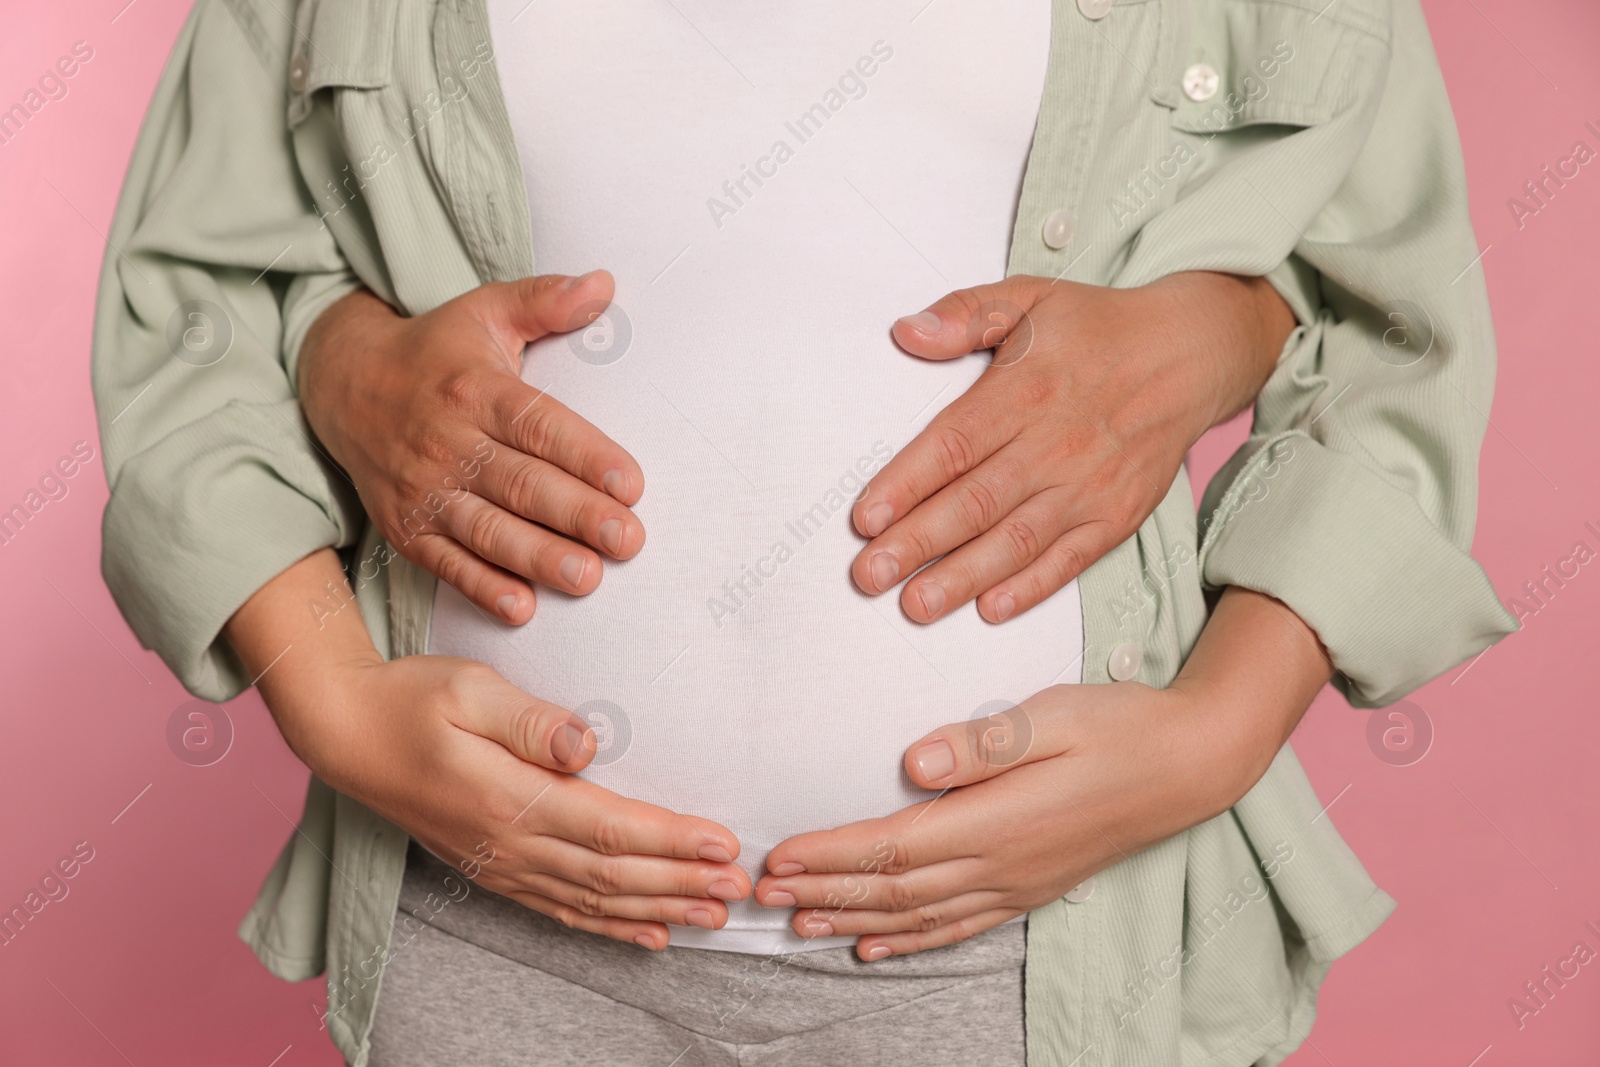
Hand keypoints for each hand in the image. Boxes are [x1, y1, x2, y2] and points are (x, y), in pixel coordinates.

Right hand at [228, 550, 749, 949]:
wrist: (347, 735)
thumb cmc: (411, 699)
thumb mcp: (468, 688)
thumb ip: (529, 720)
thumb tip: (586, 744)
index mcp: (510, 797)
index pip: (609, 828)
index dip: (670, 841)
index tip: (723, 844)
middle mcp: (509, 843)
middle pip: (612, 875)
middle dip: (683, 884)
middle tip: (741, 888)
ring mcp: (501, 864)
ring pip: (593, 901)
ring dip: (659, 910)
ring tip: (714, 916)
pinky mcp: (494, 870)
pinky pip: (562, 909)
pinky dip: (610, 926)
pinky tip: (650, 933)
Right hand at [298, 273, 644, 623]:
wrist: (343, 384)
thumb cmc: (436, 350)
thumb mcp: (484, 312)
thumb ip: (544, 301)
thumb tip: (605, 284)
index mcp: (474, 389)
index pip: (537, 425)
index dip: (585, 455)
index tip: (632, 484)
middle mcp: (446, 442)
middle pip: (519, 484)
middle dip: (576, 515)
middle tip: (627, 540)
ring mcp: (422, 489)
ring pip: (486, 529)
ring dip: (538, 558)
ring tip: (588, 578)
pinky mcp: (405, 527)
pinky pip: (446, 563)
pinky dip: (482, 588)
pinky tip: (522, 607)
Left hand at [754, 587, 1330, 959]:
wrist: (1189, 765)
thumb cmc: (1120, 726)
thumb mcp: (1054, 714)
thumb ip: (984, 742)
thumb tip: (916, 764)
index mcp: (997, 820)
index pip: (892, 847)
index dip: (829, 856)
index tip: (777, 857)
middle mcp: (1001, 864)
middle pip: (892, 889)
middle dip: (821, 893)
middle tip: (761, 894)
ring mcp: (1016, 884)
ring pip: (917, 915)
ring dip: (851, 920)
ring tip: (798, 924)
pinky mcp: (1029, 888)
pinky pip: (957, 925)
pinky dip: (909, 939)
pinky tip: (874, 944)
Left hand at [851, 273, 1294, 622]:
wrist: (1192, 353)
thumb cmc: (1097, 329)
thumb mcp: (1029, 297)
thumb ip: (964, 313)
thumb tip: (906, 331)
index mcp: (1023, 391)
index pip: (953, 445)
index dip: (906, 484)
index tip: (864, 519)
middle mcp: (1054, 444)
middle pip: (974, 502)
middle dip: (917, 544)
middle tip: (867, 577)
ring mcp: (1087, 486)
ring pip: (1015, 541)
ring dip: (962, 578)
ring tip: (915, 606)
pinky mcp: (1116, 515)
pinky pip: (1069, 560)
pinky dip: (1031, 587)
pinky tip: (990, 609)